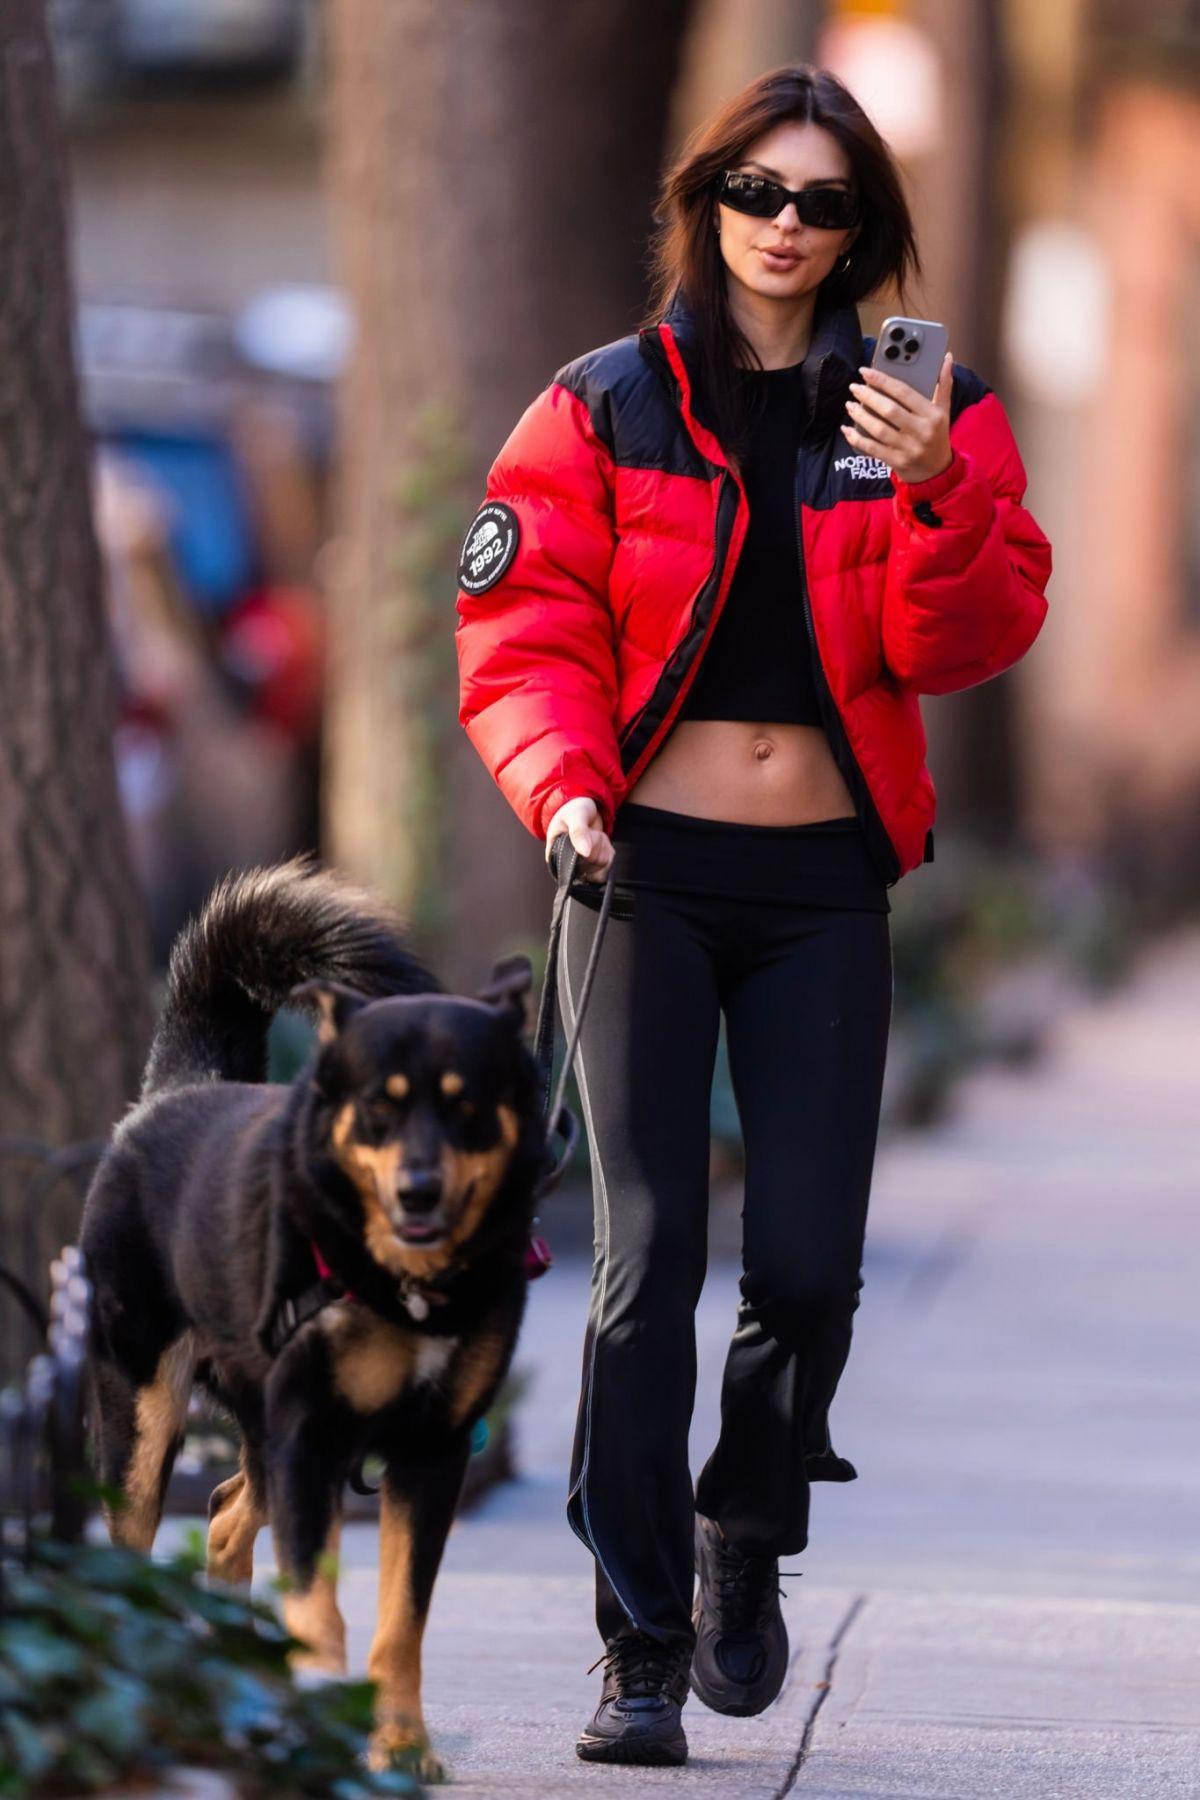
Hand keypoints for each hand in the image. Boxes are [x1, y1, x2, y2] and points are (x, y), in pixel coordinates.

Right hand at [544, 796, 613, 883]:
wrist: (586, 808)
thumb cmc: (574, 810)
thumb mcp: (574, 816)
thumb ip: (578, 832)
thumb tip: (586, 853)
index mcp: (555, 853)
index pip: (571, 864)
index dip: (582, 849)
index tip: (585, 832)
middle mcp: (567, 863)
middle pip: (590, 862)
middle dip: (595, 842)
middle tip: (588, 829)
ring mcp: (581, 865)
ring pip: (600, 862)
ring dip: (602, 844)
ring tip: (591, 833)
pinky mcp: (594, 864)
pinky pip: (607, 863)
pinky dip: (608, 849)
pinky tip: (599, 840)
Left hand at [841, 352, 953, 484]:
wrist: (937, 472)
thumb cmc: (937, 435)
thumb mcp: (944, 410)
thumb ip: (944, 384)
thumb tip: (946, 358)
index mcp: (933, 415)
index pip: (904, 392)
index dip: (882, 380)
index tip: (866, 372)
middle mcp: (921, 431)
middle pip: (889, 410)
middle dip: (869, 397)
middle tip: (854, 387)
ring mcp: (908, 448)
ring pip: (879, 429)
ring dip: (861, 416)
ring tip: (850, 405)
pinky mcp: (897, 462)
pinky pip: (872, 449)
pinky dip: (857, 439)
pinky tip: (847, 429)